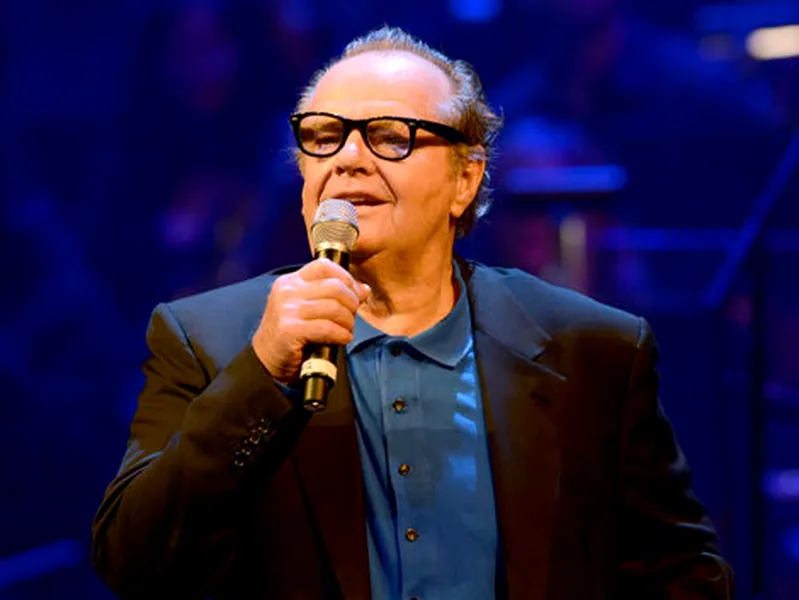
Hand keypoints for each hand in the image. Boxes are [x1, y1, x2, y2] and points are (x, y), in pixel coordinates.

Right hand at [252, 258, 369, 384]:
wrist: (266, 360)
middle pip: (335, 287)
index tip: (354, 294)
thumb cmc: (291, 334)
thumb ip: (334, 296)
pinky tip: (342, 339)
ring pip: (334, 307)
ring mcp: (287, 310)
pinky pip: (327, 327)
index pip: (324, 266)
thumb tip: (363, 289)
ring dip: (348, 322)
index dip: (346, 278)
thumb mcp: (310, 309)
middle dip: (351, 303)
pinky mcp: (290, 329)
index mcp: (291, 281)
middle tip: (351, 318)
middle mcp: (287, 291)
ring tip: (346, 330)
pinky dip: (341, 334)